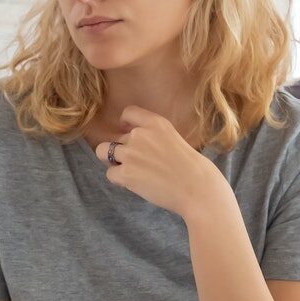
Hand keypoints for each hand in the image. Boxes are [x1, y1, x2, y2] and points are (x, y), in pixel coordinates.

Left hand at [94, 106, 228, 217]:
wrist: (196, 188)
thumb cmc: (192, 167)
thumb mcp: (174, 138)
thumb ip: (154, 137)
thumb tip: (134, 142)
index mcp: (155, 123)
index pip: (128, 112)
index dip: (124, 123)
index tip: (126, 132)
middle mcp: (140, 134)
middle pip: (115, 138)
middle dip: (123, 151)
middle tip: (138, 164)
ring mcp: (130, 153)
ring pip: (103, 152)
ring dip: (114, 162)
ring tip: (129, 172)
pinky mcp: (125, 173)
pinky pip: (110, 174)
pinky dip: (119, 180)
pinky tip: (135, 184)